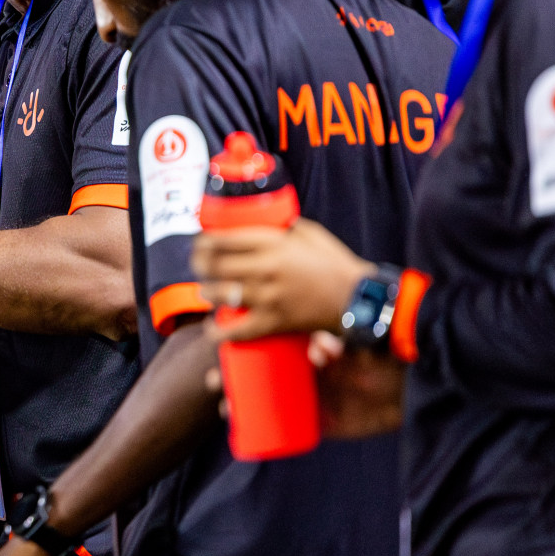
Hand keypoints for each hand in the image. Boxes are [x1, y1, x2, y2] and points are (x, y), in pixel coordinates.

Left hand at [191, 219, 373, 339]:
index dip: (205, 241)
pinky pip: (238, 331)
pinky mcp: (274, 322)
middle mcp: (267, 269)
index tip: (200, 242)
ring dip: (207, 292)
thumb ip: (284, 228)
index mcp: (275, 245)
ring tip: (205, 291)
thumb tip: (264, 222)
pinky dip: (220, 332)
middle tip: (197, 265)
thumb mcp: (310, 234)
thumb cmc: (334, 264)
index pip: (226, 240)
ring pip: (221, 294)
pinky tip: (212, 329)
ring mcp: (269, 297)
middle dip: (200, 264)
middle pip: (216, 265)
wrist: (357, 299)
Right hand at [204, 332, 403, 438]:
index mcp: (311, 351)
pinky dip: (269, 434)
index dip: (244, 352)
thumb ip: (338, 343)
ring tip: (224, 409)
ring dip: (244, 407)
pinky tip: (245, 435)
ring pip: (271, 404)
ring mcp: (316, 401)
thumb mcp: (354, 342)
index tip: (220, 351)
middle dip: (234, 382)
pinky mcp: (327, 425)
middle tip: (213, 383)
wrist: (412, 381)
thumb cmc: (384, 355)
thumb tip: (318, 346)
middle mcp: (309, 376)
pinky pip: (293, 431)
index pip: (270, 350)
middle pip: (263, 378)